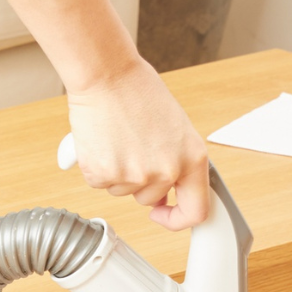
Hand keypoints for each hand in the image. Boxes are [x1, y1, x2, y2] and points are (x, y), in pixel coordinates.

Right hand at [66, 62, 209, 229]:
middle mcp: (167, 170)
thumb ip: (176, 161)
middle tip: (130, 147)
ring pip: (122, 191)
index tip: (162, 213)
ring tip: (117, 136)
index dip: (176, 218)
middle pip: (148, 199)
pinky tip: (101, 140)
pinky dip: (96, 166)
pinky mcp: (104, 173)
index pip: (196, 211)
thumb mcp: (175, 128)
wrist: (106, 73)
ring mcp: (135, 175)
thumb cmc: (138, 91)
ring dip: (116, 171)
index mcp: (193, 158)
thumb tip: (165, 193)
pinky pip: (99, 183)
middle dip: (138, 182)